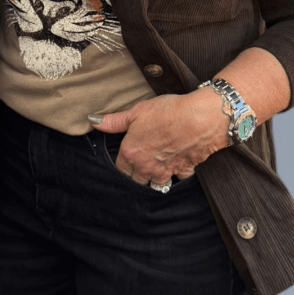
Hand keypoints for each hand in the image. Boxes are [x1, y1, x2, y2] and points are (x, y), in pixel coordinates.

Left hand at [88, 90, 228, 185]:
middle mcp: (146, 167)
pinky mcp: (184, 171)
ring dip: (156, 176)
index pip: (120, 169)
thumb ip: (114, 121)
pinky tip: (179, 159)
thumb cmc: (168, 112)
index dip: (124, 162)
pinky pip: (178, 177)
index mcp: (131, 153)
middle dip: (138, 173)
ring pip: (156, 183)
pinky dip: (178, 172)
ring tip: (159, 162)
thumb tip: (93, 122)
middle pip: (136, 180)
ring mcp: (166, 172)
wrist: (200, 118)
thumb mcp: (137, 111)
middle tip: (144, 158)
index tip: (129, 155)